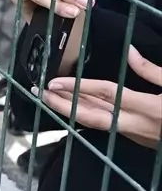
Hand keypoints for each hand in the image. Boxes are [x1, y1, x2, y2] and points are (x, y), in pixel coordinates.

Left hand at [41, 47, 161, 147]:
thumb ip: (152, 70)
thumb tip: (129, 51)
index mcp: (150, 108)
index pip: (108, 95)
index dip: (79, 87)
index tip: (55, 81)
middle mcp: (139, 125)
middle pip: (92, 116)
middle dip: (63, 106)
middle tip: (39, 93)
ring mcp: (138, 135)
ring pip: (98, 123)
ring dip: (73, 111)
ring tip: (50, 99)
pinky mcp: (139, 139)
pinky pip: (107, 126)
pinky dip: (89, 116)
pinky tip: (76, 108)